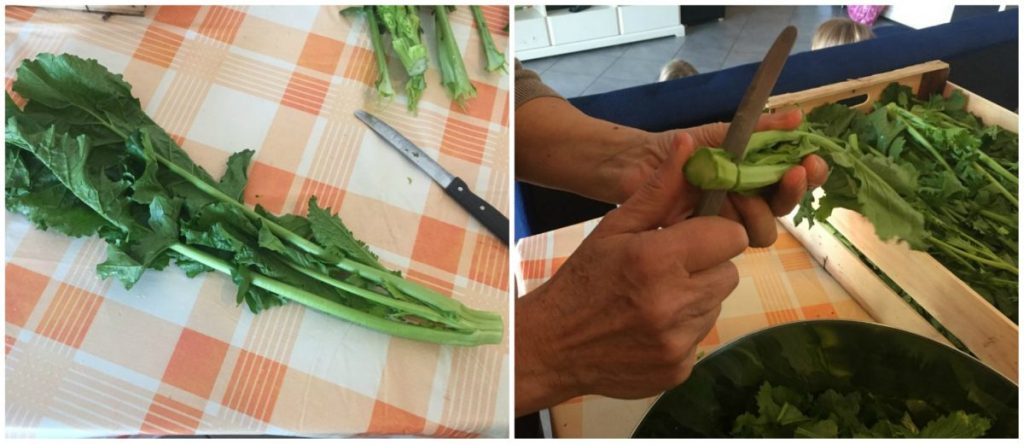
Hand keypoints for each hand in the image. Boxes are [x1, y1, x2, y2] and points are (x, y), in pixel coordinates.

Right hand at [515, 138, 746, 414]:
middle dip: (705, 266)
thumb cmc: (583, 280)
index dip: (713, 234)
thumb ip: (659, 190)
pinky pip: (702, 337)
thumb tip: (690, 147)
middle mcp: (673, 302)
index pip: (730, 236)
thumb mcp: (614, 228)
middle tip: (668, 269)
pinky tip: (651, 326)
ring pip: (717, 305)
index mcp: (657, 259)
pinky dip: (683, 330)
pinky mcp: (680, 368)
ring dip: (695, 298)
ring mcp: (678, 340)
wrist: (552, 346)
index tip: (690, 238)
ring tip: (655, 298)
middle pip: (730, 272)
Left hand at [601, 109, 828, 246]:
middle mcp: (746, 203)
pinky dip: (728, 232)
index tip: (811, 162)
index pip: (792, 182)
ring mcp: (725, 223)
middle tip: (792, 175)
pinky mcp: (703, 241)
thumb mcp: (720, 133)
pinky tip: (722, 211)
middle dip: (790, 193)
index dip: (807, 175)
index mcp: (754, 177)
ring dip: (759, 212)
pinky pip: (726, 247)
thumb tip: (797, 118)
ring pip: (761, 232)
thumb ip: (759, 129)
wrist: (636, 162)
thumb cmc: (678, 148)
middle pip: (782, 210)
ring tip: (740, 190)